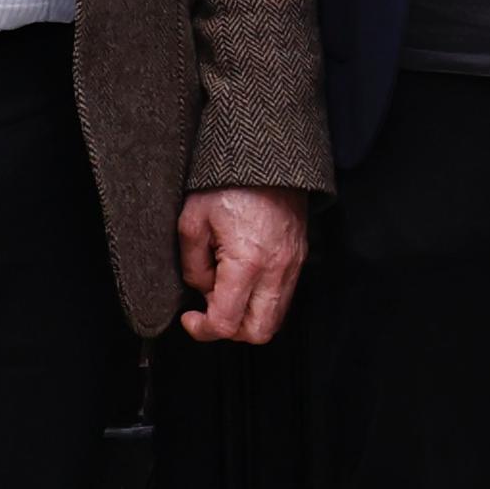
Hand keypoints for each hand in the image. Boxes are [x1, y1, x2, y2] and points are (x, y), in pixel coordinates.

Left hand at [175, 186, 311, 346]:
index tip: (190, 317)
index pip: (227, 322)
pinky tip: (243, 280)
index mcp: (247, 262)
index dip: (202, 329)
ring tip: (226, 291)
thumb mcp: (192, 221)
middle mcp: (276, 270)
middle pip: (259, 332)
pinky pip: (283, 296)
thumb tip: (202, 288)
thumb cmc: (229, 182)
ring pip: (275, 318)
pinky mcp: (299, 258)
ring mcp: (293, 265)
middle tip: (209, 311)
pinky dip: (261, 300)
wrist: (268, 157)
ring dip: (247, 316)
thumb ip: (192, 265)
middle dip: (231, 331)